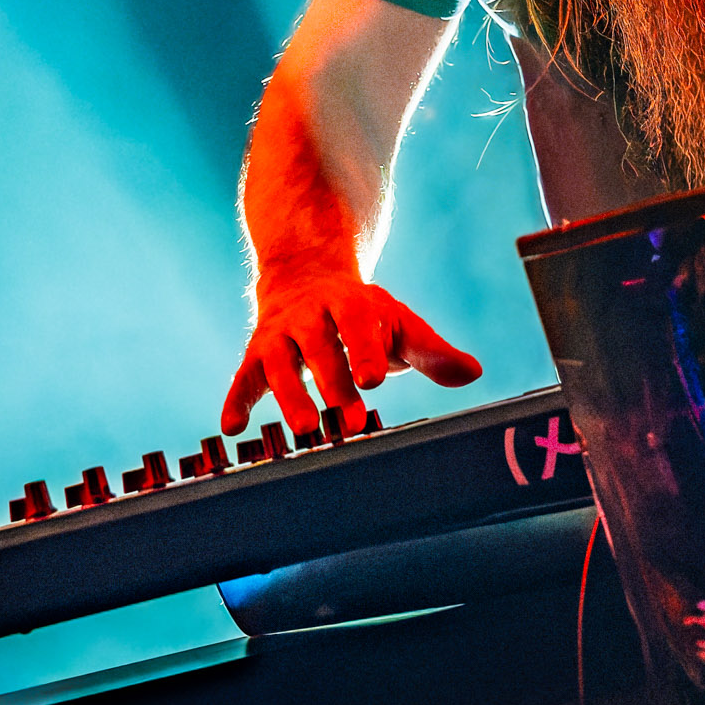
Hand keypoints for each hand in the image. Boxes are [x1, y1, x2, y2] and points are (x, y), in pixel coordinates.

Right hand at [222, 271, 482, 436]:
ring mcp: (280, 334)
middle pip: (318, 346)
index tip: (374, 380)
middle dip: (333, 381)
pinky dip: (235, 399)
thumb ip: (432, 351)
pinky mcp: (256, 353)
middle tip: (350, 419)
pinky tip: (232, 427)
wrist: (307, 277)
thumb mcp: (400, 323)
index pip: (358, 324)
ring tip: (303, 427)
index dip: (364, 350)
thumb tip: (472, 372)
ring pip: (278, 362)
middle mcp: (311, 315)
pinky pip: (243, 376)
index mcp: (352, 303)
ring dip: (288, 394)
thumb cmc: (365, 314)